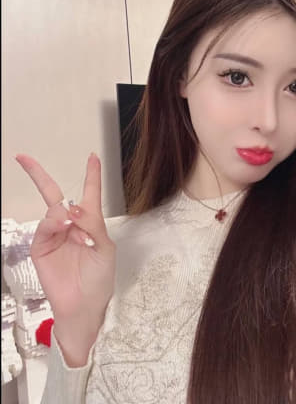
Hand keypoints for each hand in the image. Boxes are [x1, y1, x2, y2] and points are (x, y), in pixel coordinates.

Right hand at [15, 153, 115, 323]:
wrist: (84, 306)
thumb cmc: (99, 279)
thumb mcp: (105, 248)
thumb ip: (92, 225)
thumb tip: (72, 207)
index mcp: (89, 222)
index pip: (89, 193)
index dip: (91, 175)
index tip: (92, 157)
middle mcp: (69, 225)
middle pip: (54, 194)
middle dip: (38, 175)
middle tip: (24, 158)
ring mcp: (53, 235)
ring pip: (52, 210)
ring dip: (64, 213)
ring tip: (76, 228)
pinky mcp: (41, 247)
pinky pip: (44, 227)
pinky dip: (54, 223)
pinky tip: (64, 225)